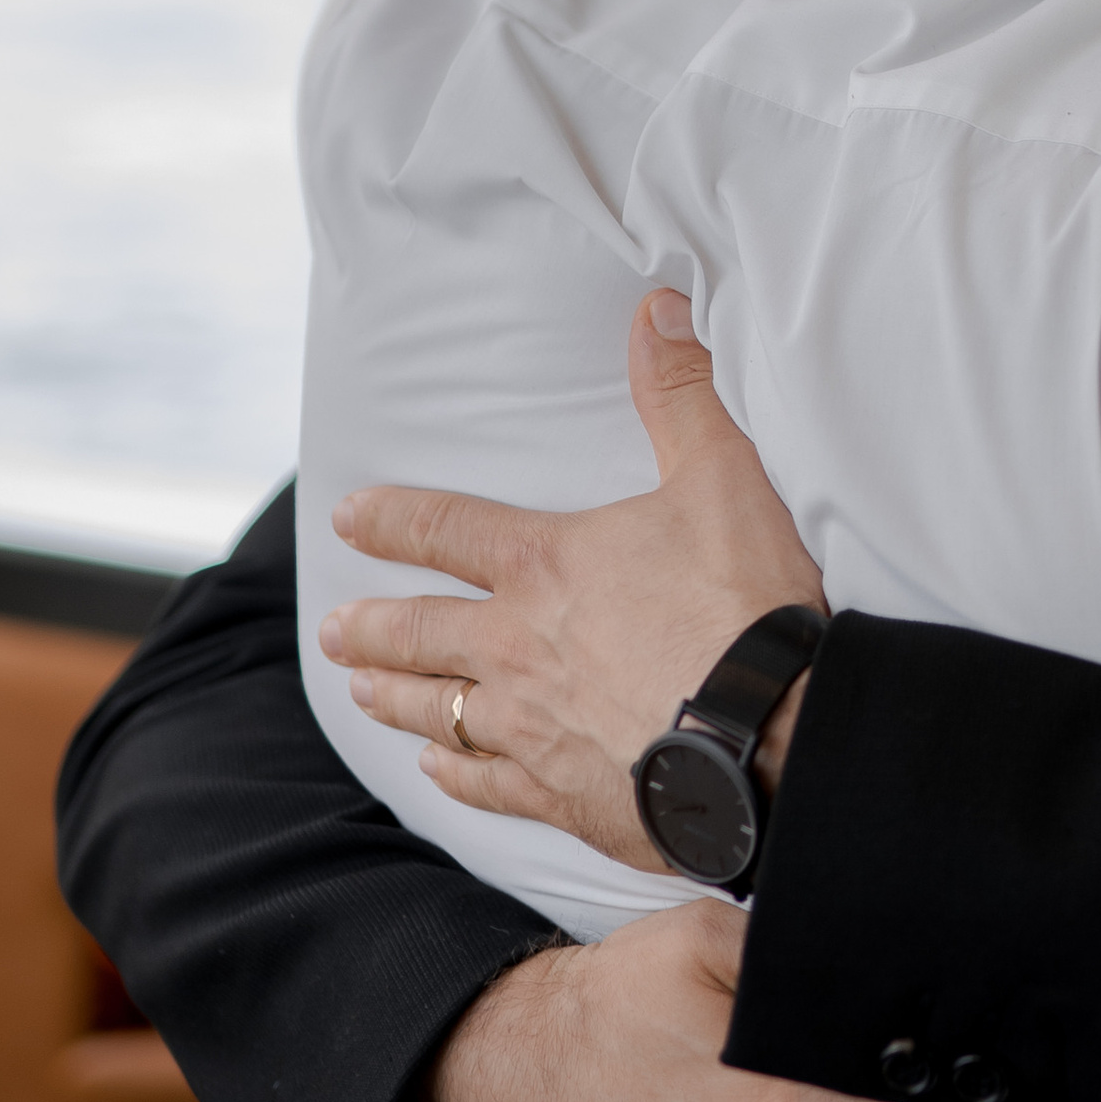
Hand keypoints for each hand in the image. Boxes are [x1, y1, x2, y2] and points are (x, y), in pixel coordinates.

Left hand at [321, 291, 822, 868]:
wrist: (768, 735)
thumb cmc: (743, 604)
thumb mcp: (722, 477)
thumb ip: (681, 394)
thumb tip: (656, 308)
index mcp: (546, 565)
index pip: (447, 531)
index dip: (393, 520)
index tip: (348, 518)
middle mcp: (518, 646)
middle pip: (420, 632)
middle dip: (371, 626)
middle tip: (332, 631)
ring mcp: (531, 727)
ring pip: (437, 711)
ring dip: (394, 697)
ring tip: (360, 691)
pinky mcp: (560, 794)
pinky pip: (485, 785)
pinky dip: (454, 775)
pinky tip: (438, 771)